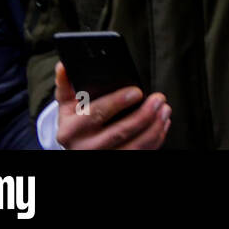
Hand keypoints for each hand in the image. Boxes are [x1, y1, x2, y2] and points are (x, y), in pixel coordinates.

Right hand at [53, 61, 168, 149]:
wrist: (77, 151)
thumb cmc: (75, 123)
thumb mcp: (67, 107)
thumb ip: (66, 86)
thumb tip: (64, 66)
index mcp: (70, 130)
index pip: (96, 113)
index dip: (117, 102)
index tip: (137, 91)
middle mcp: (85, 148)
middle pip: (119, 132)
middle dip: (143, 115)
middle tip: (159, 99)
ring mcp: (102, 158)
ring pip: (134, 146)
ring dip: (154, 127)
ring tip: (165, 110)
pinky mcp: (118, 162)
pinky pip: (140, 154)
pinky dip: (155, 139)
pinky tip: (162, 124)